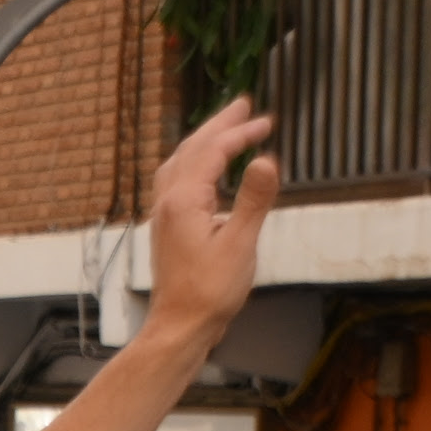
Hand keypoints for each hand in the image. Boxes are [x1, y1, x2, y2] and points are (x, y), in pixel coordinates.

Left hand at [141, 98, 284, 359]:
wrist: (180, 326)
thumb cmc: (209, 292)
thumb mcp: (240, 245)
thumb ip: (254, 200)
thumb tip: (266, 159)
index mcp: (185, 200)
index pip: (213, 152)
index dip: (240, 133)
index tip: (266, 122)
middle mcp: (168, 201)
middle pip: (192, 149)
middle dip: (219, 125)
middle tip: (243, 104)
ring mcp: (164, 214)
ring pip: (180, 162)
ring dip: (204, 141)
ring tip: (226, 128)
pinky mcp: (167, 227)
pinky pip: (176, 180)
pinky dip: (193, 162)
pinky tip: (204, 170)